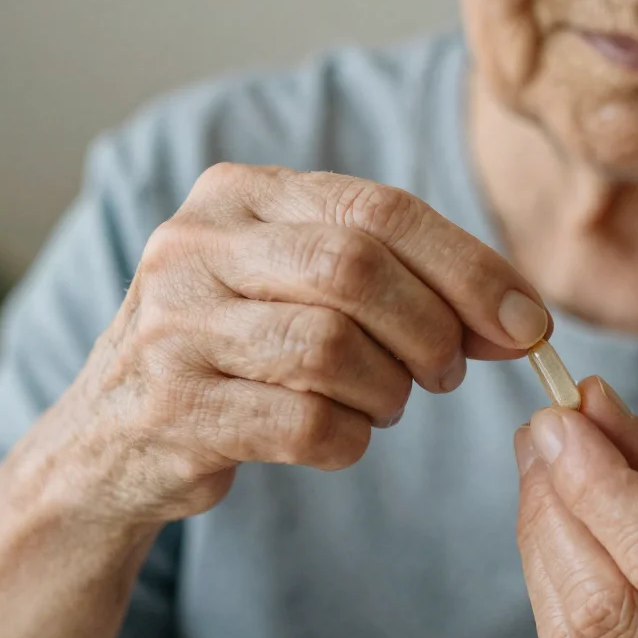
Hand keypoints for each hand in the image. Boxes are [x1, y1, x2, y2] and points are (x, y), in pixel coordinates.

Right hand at [47, 164, 549, 522]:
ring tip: (386, 402)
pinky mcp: (173, 409)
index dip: (469, 267)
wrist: (109, 441)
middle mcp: (197, 246)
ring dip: (390, 390)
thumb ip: (399, 280)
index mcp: (238, 196)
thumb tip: (522, 320)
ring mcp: (175, 327)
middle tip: (449, 371)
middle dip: (432, 329)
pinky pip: (306, 424)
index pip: (379, 209)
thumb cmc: (237, 352)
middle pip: (357, 269)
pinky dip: (350, 439)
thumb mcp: (298, 286)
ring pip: (333, 348)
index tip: (527, 322)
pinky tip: (343, 437)